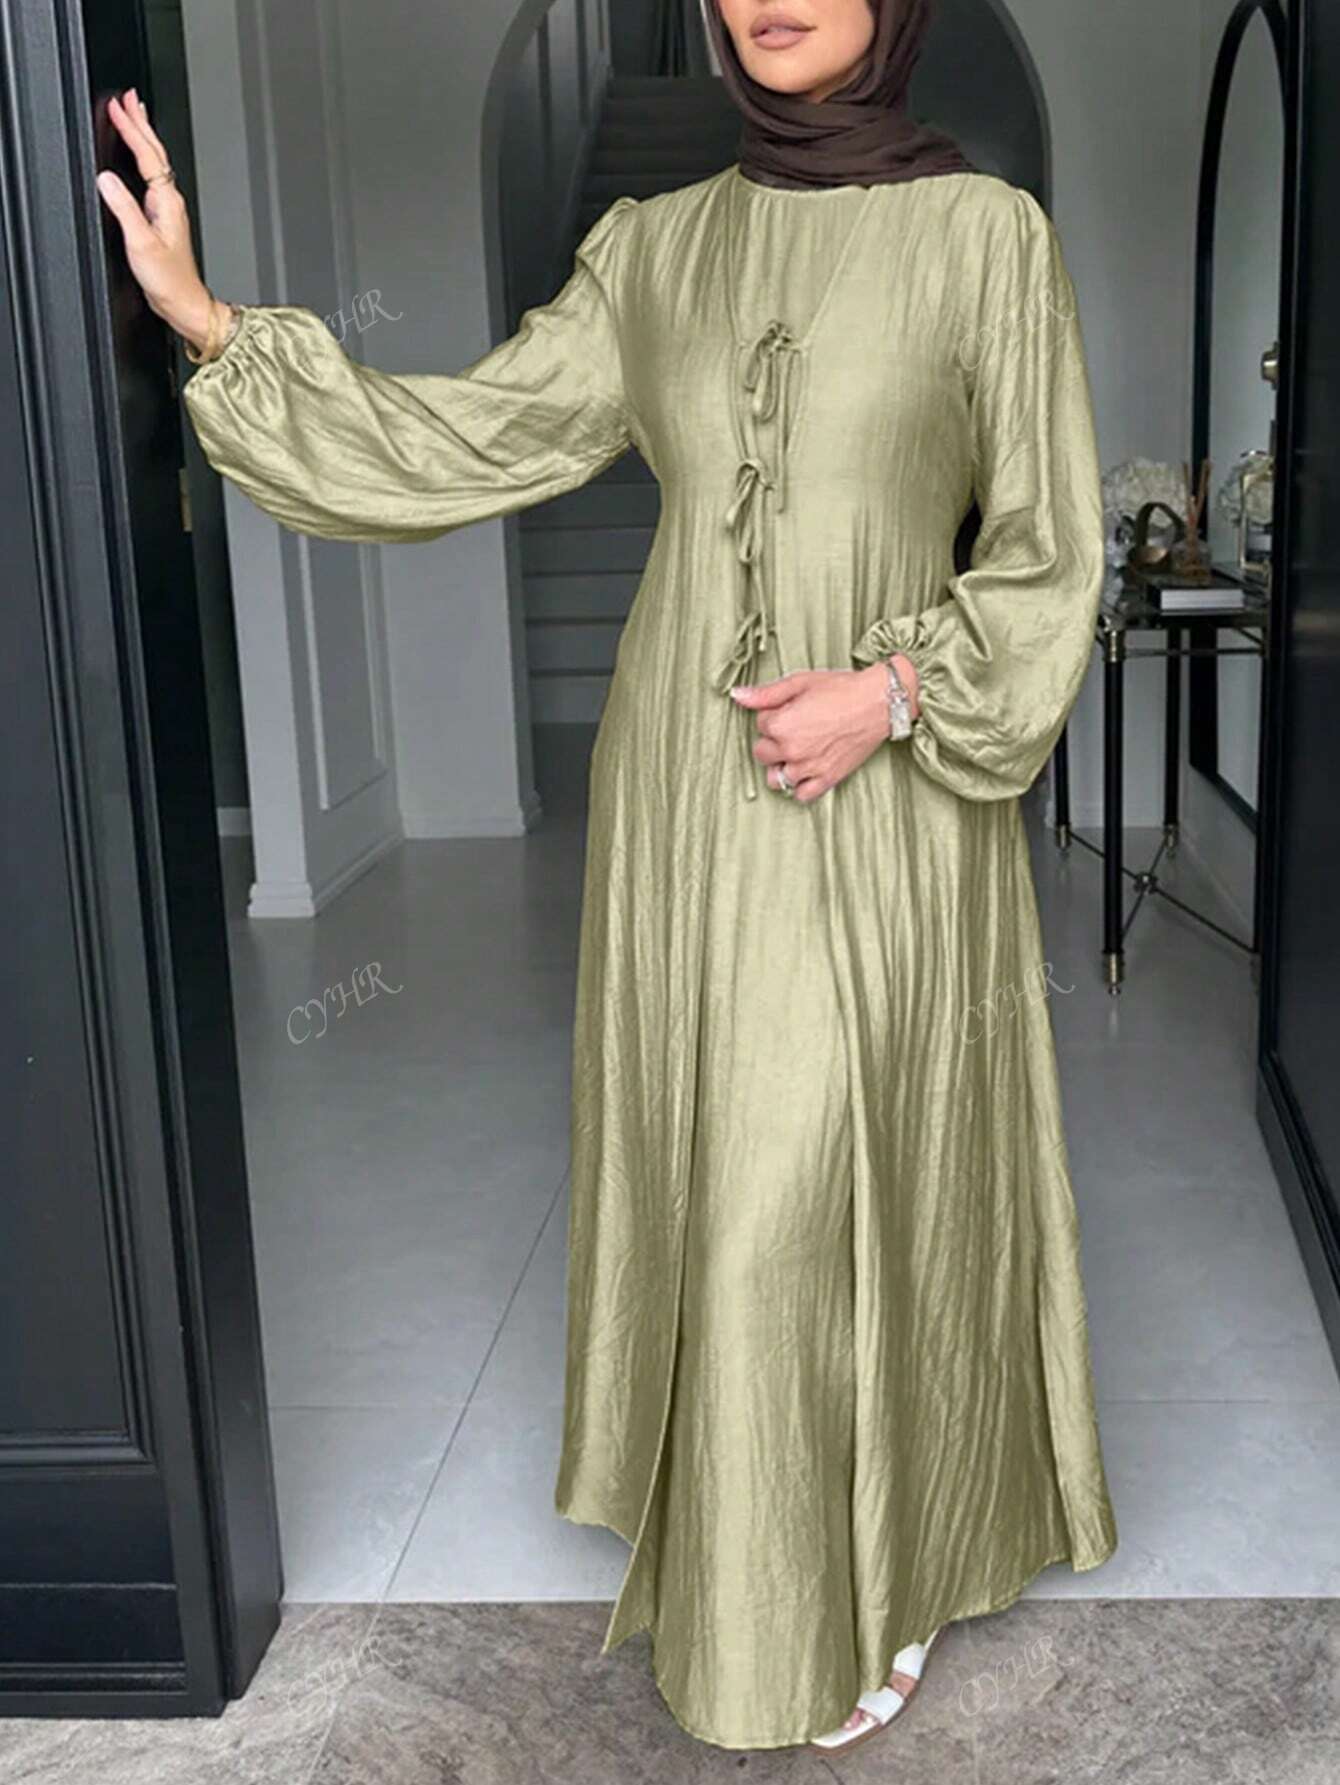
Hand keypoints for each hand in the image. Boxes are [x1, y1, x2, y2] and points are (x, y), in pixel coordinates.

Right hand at [95, 88, 224, 351]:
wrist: (185, 302)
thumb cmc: (169, 280)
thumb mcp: (141, 244)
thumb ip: (124, 209)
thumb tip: (107, 179)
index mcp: (167, 201)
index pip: (146, 155)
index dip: (131, 129)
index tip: (118, 106)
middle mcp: (171, 201)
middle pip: (155, 152)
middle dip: (141, 122)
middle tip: (128, 96)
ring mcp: (169, 208)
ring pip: (155, 162)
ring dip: (144, 136)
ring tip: (134, 115)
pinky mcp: (164, 218)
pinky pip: (152, 176)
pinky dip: (144, 158)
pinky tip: (140, 157)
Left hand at [729, 653, 920, 802]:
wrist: (879, 702)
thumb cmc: (842, 689)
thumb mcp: (800, 683)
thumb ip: (766, 694)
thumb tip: (737, 696)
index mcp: (780, 725)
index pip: (760, 725)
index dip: (774, 714)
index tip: (792, 709)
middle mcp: (791, 751)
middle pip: (762, 753)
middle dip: (773, 741)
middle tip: (796, 727)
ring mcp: (809, 768)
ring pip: (777, 778)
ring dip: (782, 765)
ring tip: (798, 750)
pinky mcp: (827, 779)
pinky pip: (801, 795)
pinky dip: (800, 786)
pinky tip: (806, 770)